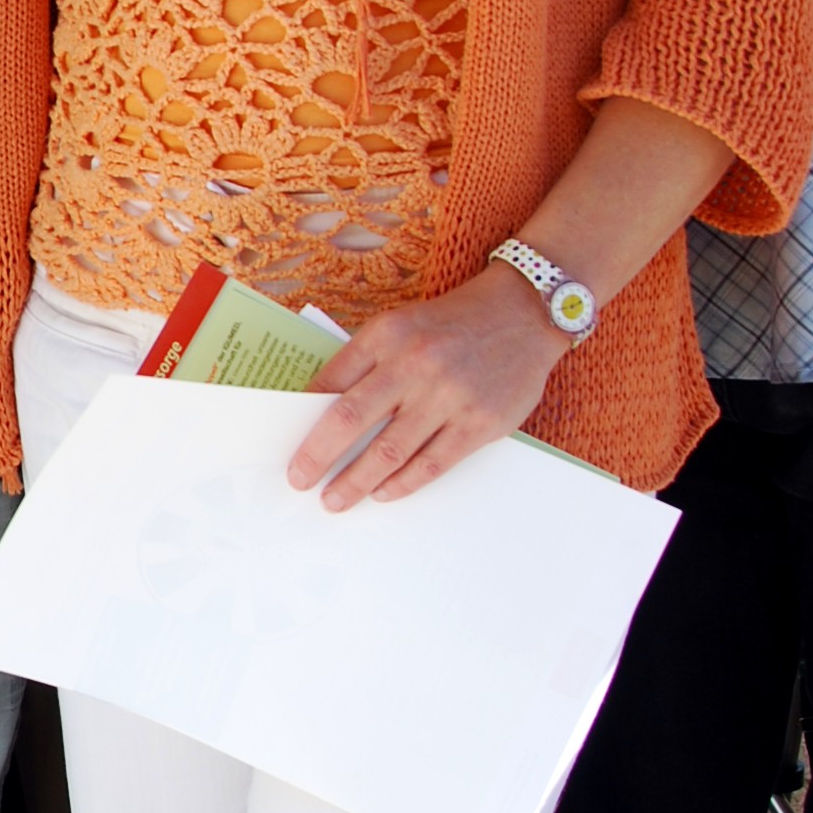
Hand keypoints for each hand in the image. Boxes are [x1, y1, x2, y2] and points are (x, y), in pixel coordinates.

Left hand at [285, 266, 568, 509]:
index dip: (304, 418)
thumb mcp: (401, 325)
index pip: (330, 382)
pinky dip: (403, 483)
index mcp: (387, 335)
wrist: (524, 313)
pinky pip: (433, 463)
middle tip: (299, 481)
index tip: (288, 445)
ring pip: (389, 451)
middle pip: (351, 421)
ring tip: (335, 500)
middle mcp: (415, 363)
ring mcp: (450, 395)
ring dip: (356, 482)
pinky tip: (383, 493)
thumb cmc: (452, 324)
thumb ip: (366, 361)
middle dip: (318, 457)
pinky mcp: (480, 422)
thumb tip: (322, 409)